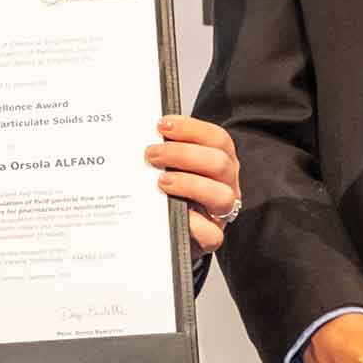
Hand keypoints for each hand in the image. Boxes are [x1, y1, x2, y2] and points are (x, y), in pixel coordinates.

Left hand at [147, 116, 241, 252]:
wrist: (170, 228)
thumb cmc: (171, 190)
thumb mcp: (171, 165)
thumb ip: (163, 151)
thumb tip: (136, 137)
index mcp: (220, 160)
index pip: (217, 139)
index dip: (191, 128)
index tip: (162, 125)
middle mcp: (227, 183)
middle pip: (219, 162)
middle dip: (182, 154)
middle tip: (151, 154)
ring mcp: (222, 210)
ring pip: (222, 194)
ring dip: (189, 184)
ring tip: (161, 182)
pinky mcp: (213, 236)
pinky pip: (212, 233)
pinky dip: (193, 224)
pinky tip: (175, 215)